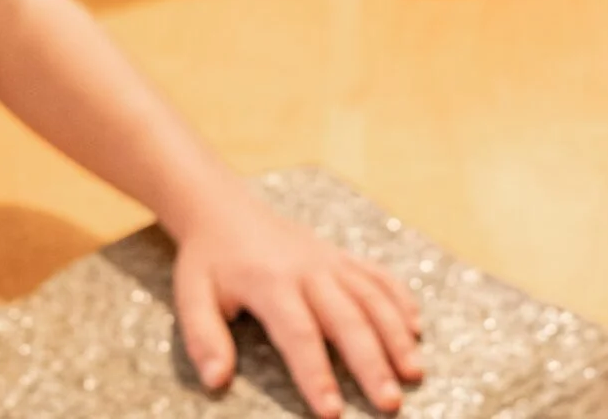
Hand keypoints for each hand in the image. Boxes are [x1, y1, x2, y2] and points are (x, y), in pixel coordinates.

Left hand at [172, 188, 422, 416]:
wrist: (225, 209)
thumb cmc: (209, 261)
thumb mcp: (191, 296)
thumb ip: (204, 338)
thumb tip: (216, 380)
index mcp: (270, 283)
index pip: (299, 334)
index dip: (316, 374)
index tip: (332, 412)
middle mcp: (309, 270)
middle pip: (348, 318)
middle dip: (372, 362)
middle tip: (390, 403)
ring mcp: (330, 260)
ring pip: (372, 296)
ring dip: (396, 334)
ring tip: (414, 373)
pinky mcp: (341, 256)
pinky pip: (378, 275)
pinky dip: (400, 299)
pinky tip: (416, 328)